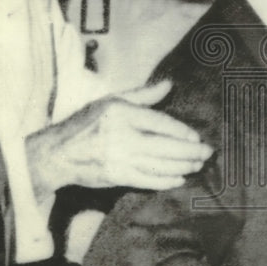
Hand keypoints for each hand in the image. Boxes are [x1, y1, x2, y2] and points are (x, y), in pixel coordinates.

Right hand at [26, 80, 212, 198]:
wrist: (59, 153)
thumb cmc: (87, 122)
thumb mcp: (112, 100)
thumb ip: (143, 94)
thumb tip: (169, 85)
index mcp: (122, 113)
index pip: (161, 123)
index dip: (182, 132)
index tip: (196, 137)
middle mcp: (122, 137)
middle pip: (165, 147)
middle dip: (190, 152)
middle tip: (207, 153)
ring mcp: (120, 159)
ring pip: (160, 165)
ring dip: (183, 166)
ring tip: (198, 165)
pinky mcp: (117, 177)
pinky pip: (148, 181)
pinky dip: (166, 181)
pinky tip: (179, 178)